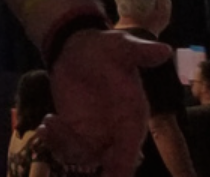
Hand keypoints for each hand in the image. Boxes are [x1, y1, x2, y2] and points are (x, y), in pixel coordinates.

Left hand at [38, 29, 171, 176]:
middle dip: (87, 159)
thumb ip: (140, 52)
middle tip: (65, 140)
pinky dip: (54, 142)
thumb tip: (164, 50)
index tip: (112, 174)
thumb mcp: (122, 46)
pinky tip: (45, 126)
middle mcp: (116, 131)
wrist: (79, 47)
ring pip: (82, 156)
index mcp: (132, 116)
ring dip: (64, 146)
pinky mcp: (74, 130)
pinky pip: (65, 147)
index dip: (122, 165)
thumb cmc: (106, 48)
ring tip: (51, 122)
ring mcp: (94, 133)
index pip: (130, 148)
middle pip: (106, 162)